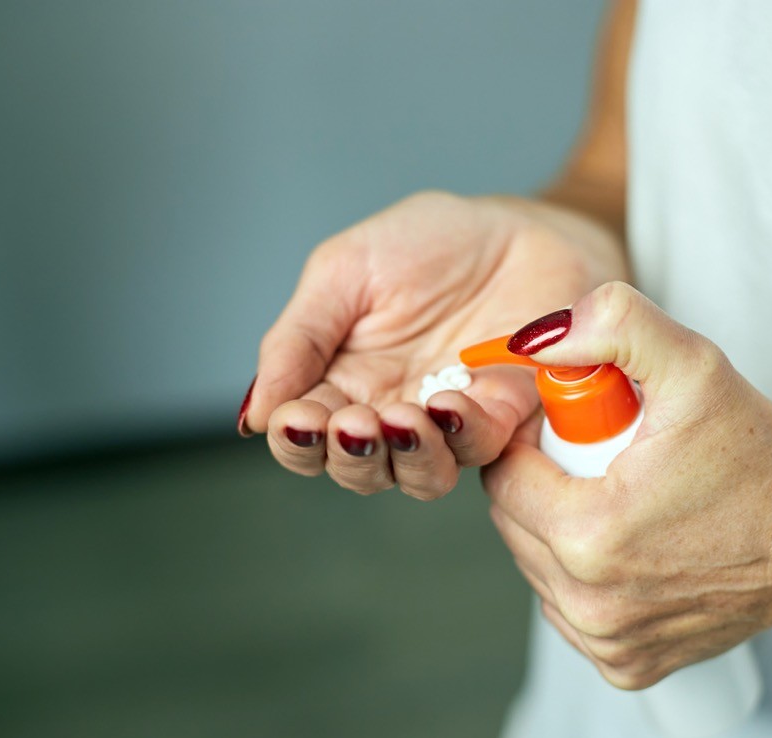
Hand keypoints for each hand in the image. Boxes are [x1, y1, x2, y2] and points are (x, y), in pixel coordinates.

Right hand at [243, 191, 626, 498]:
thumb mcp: (344, 271)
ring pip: (419, 477)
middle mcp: (391, 413)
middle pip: (359, 470)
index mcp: (341, 382)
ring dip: (406, 458)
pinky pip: (482, 447)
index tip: (298, 418)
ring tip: (401, 419)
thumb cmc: (429, 243)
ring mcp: (449, 421)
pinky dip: (462, 434)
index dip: (296, 440)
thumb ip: (297, 340)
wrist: (517, 226)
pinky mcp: (506, 415)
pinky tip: (448, 404)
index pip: (305, 436)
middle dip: (350, 456)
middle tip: (353, 422)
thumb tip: (254, 415)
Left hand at [482, 282, 771, 688]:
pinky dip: (583, 575)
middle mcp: (587, 602)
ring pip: (535, 565)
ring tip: (622, 498)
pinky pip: (567, 607)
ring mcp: (605, 642)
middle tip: (603, 458)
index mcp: (588, 534)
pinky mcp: (624, 667)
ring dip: (557, 527)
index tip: (575, 426)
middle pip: (513, 521)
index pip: (503, 475)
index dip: (531, 439)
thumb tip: (535, 337)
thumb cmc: (762, 462)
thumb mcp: (695, 367)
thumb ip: (614, 325)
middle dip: (543, 480)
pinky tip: (631, 546)